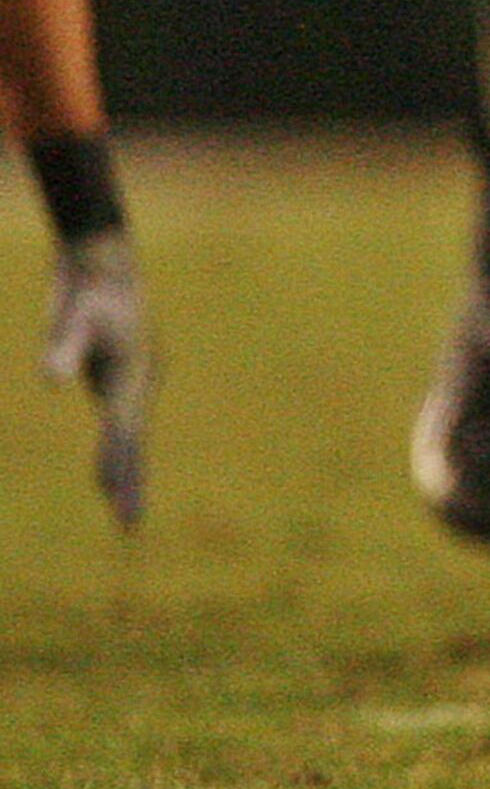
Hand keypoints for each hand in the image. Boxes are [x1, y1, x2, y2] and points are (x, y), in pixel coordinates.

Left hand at [42, 232, 150, 527]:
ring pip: (131, 436)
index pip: (123, 428)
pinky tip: (109, 470)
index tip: (113, 498)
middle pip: (135, 441)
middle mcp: (138, 382)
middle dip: (131, 483)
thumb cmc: (86, 290)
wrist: (104, 261)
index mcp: (131, 373)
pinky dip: (117, 451)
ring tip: (123, 511)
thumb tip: (51, 380)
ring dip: (126, 472)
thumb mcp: (71, 318)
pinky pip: (121, 425)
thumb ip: (62, 349)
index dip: (117, 462)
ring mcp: (132, 381)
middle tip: (129, 527)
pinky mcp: (120, 378)